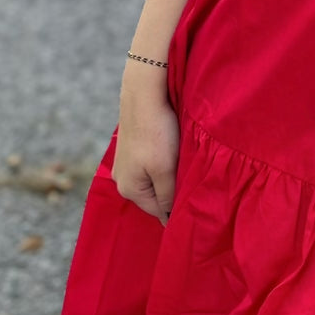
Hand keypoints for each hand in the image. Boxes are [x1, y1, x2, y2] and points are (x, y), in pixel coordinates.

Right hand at [114, 79, 179, 224]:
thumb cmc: (156, 134)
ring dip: (168, 176)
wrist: (143, 96)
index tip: (193, 204)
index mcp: (129, 189)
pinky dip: (161, 163)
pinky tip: (171, 153)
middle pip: (154, 196)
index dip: (176, 209)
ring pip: (152, 179)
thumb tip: (168, 218)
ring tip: (182, 165)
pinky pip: (149, 165)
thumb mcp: (165, 170)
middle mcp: (121, 179)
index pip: (157, 211)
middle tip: (191, 181)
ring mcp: (124, 164)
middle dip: (171, 191)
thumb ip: (167, 196)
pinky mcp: (130, 149)